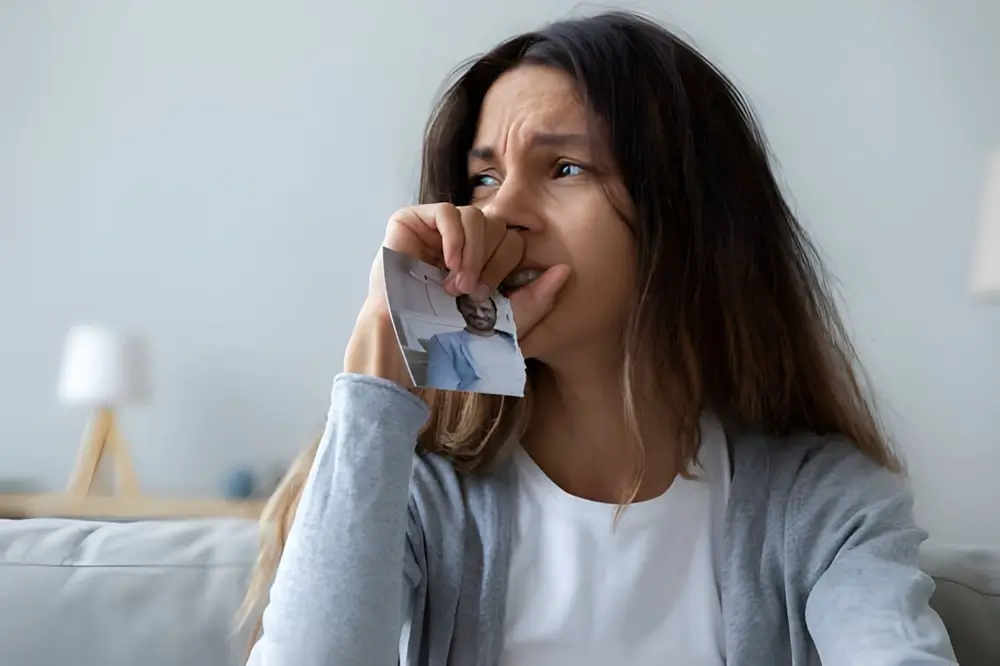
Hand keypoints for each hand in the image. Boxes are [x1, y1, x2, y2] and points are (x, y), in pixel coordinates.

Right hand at [344, 203, 569, 384]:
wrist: (407, 343)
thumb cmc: (449, 336)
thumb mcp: (505, 322)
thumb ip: (538, 298)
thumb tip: (566, 270)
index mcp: (483, 258)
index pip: (513, 240)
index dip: (506, 266)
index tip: (486, 297)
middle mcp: (461, 240)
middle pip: (498, 224)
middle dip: (490, 261)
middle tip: (470, 292)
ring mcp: (435, 229)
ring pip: (476, 215)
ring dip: (473, 253)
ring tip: (457, 285)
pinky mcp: (410, 221)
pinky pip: (448, 212)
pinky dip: (454, 238)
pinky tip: (447, 264)